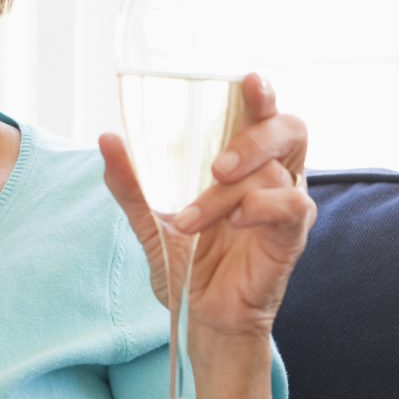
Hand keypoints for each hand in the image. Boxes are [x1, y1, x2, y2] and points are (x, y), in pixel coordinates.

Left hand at [100, 73, 314, 342]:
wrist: (199, 318)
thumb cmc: (188, 263)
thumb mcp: (149, 221)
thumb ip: (130, 183)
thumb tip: (106, 138)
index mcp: (245, 162)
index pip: (262, 114)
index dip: (261, 93)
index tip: (249, 79)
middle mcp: (273, 176)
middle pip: (290, 129)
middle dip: (256, 135)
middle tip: (217, 165)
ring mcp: (285, 206)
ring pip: (274, 175)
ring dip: (226, 195)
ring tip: (190, 222)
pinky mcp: (291, 238)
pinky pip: (292, 208)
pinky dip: (262, 208)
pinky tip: (234, 223)